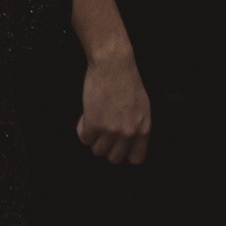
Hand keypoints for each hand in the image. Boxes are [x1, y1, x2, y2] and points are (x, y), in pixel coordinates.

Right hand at [76, 50, 150, 164]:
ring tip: (93, 125)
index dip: (124, 153)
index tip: (117, 145)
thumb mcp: (143, 108)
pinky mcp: (93, 123)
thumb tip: (128, 138)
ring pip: (97, 150)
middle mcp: (128, 134)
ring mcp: (110, 130)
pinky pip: (84, 138)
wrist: (113, 66)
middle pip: (113, 158)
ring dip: (93, 139)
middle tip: (102, 134)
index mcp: (143, 130)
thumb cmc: (128, 81)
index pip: (136, 158)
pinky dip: (82, 130)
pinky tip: (85, 118)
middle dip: (107, 147)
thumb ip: (137, 126)